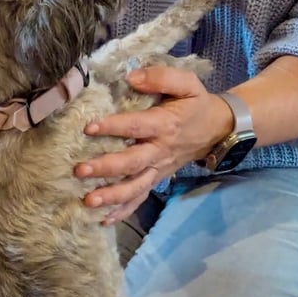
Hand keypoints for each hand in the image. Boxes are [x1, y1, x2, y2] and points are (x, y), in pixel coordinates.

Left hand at [75, 66, 233, 224]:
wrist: (217, 129)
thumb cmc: (196, 103)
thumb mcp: (187, 83)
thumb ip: (161, 77)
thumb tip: (132, 77)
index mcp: (165, 124)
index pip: (136, 126)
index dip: (113, 127)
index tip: (89, 128)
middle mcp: (160, 150)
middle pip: (131, 162)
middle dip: (105, 168)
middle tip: (80, 170)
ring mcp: (158, 168)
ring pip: (134, 186)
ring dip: (111, 195)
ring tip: (88, 200)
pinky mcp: (158, 178)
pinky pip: (141, 197)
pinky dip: (123, 210)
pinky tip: (104, 219)